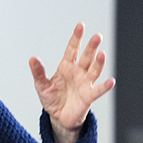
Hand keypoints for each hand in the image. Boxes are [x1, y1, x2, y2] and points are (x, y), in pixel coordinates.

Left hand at [29, 22, 114, 142]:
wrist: (58, 117)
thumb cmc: (52, 99)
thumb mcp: (41, 85)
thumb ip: (38, 72)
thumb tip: (32, 59)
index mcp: (66, 67)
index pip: (72, 49)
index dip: (76, 38)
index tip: (80, 26)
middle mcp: (78, 72)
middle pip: (86, 57)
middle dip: (91, 47)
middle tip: (97, 36)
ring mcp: (85, 83)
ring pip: (94, 70)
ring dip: (99, 62)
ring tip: (102, 54)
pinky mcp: (89, 96)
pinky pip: (98, 90)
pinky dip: (105, 86)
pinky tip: (111, 81)